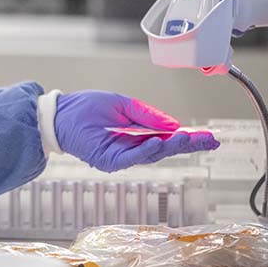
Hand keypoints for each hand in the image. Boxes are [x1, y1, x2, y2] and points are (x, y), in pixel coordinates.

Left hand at [54, 90, 218, 171]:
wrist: (59, 114)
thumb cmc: (85, 108)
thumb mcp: (122, 105)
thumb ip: (147, 115)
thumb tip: (173, 124)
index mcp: (135, 135)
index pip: (166, 139)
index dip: (187, 139)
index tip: (208, 137)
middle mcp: (130, 148)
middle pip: (165, 149)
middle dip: (187, 144)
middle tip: (208, 140)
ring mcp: (121, 157)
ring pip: (152, 154)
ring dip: (171, 146)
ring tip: (188, 138)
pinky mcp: (109, 160)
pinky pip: (132, 157)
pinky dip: (146, 150)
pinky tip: (159, 142)